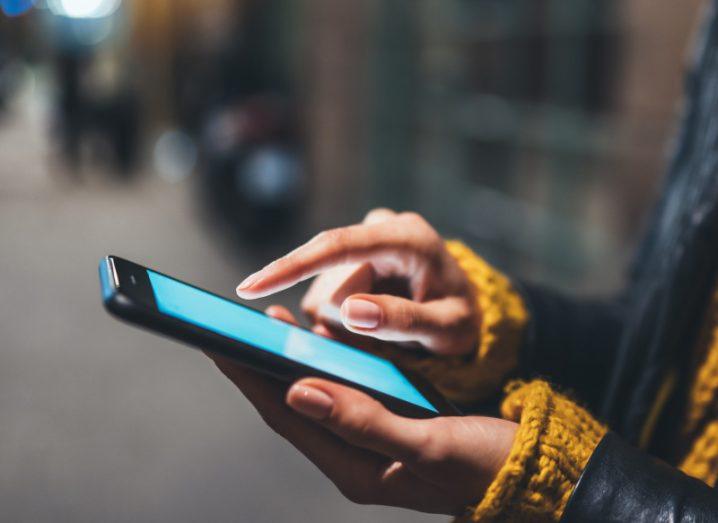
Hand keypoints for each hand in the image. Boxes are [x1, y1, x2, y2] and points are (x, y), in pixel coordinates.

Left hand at [208, 306, 515, 515]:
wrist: (530, 472)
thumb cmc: (485, 464)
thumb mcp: (427, 445)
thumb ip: (363, 422)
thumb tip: (300, 392)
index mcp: (355, 469)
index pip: (287, 416)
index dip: (251, 378)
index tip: (221, 342)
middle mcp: (354, 457)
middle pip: (294, 406)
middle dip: (263, 366)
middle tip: (240, 326)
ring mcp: (369, 442)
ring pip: (317, 396)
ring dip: (293, 362)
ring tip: (273, 327)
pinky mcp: (387, 425)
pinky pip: (344, 391)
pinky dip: (328, 364)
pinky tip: (324, 342)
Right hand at [236, 209, 478, 355]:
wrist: (462, 303)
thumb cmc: (459, 317)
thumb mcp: (447, 328)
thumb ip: (403, 320)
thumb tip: (350, 311)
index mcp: (406, 236)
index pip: (336, 246)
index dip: (290, 267)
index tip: (249, 288)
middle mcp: (380, 227)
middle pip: (327, 283)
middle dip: (342, 323)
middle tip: (380, 347)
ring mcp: (365, 238)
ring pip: (322, 294)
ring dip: (342, 324)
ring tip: (385, 331)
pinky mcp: (353, 253)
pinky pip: (326, 295)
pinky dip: (340, 319)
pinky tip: (371, 319)